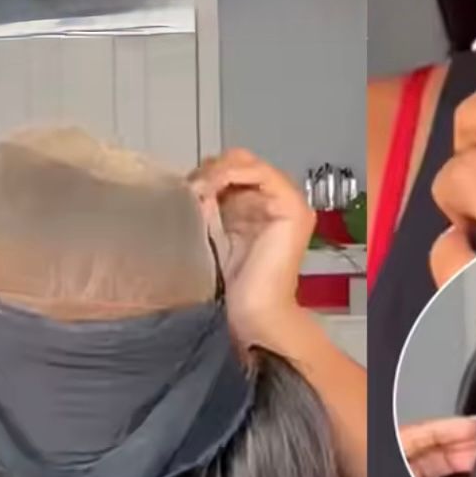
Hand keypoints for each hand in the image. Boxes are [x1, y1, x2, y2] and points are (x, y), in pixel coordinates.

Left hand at [190, 148, 313, 349]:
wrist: (256, 314)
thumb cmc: (237, 286)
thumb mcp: (218, 235)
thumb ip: (212, 208)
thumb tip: (191, 185)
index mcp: (262, 205)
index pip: (234, 170)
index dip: (208, 173)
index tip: (184, 189)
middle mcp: (279, 198)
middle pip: (241, 162)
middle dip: (211, 170)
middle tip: (188, 188)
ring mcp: (290, 201)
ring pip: (248, 163)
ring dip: (217, 172)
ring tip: (196, 190)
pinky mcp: (292, 207)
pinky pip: (259, 173)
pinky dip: (230, 175)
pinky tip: (210, 190)